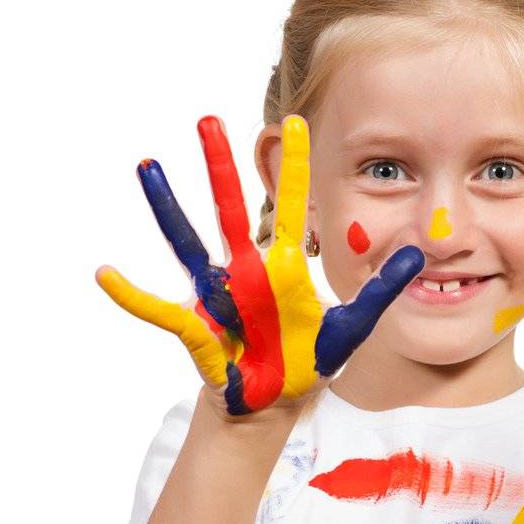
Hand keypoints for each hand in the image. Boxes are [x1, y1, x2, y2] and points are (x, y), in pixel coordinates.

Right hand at [96, 113, 423, 414]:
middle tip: (208, 119)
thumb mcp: (352, 327)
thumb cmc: (307, 362)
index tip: (294, 123)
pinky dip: (132, 295)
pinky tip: (105, 274)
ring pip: (188, 242)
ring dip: (167, 206)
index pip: (289, 207)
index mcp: (282, 268)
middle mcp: (246, 272)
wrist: (275, 404)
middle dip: (220, 167)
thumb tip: (418, 254)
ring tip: (147, 166)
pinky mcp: (198, 327)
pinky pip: (160, 310)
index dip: (292, 168)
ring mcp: (218, 295)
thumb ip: (381, 290)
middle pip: (230, 209)